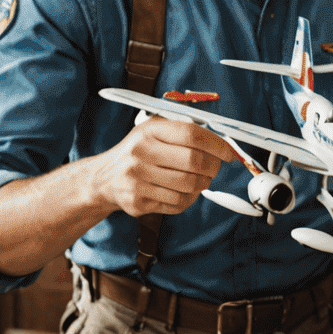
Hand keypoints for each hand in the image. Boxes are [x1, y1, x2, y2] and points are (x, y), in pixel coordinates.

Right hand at [94, 117, 236, 218]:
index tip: (228, 152)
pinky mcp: (138, 202)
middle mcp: (141, 153)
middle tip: (215, 167)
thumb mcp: (153, 131)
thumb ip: (184, 130)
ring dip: (203, 184)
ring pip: (189, 186)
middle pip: (194, 162)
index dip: (216, 144)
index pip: (191, 134)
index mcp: (148, 131)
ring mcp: (137, 179)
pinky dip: (189, 199)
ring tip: (200, 179)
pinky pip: (178, 203)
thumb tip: (222, 139)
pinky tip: (184, 191)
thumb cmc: (138, 152)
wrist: (104, 178)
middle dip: (213, 166)